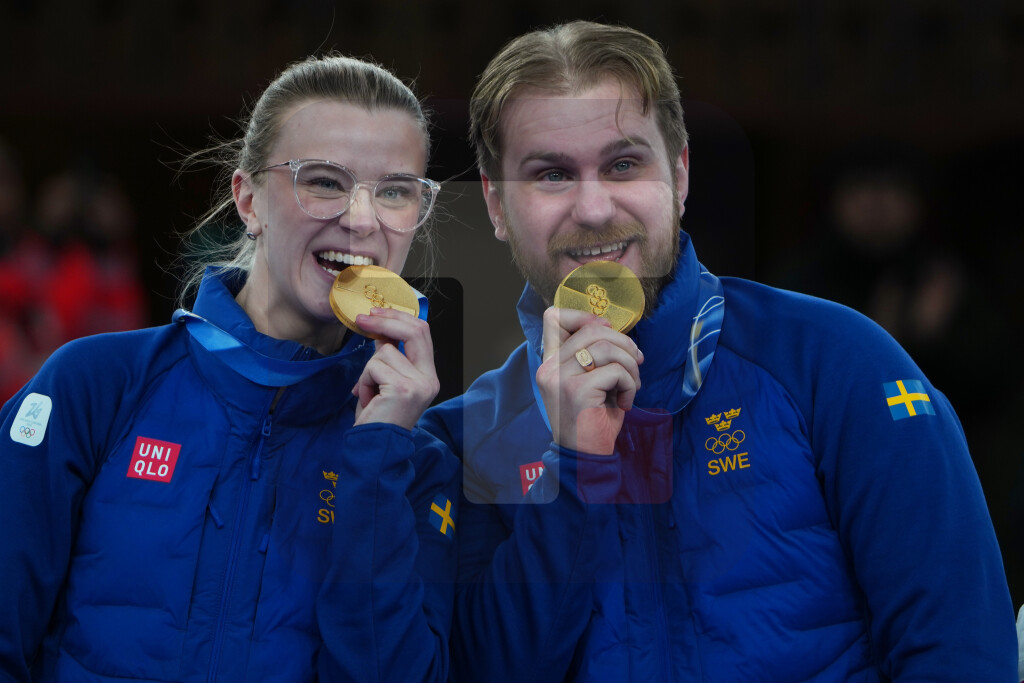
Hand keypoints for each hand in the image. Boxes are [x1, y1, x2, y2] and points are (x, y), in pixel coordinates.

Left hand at [349, 308, 439, 429]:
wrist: (375, 447)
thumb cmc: (379, 417)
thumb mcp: (386, 380)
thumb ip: (390, 356)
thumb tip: (380, 328)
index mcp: (429, 376)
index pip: (422, 333)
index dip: (399, 318)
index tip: (376, 313)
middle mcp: (430, 380)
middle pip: (414, 331)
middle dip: (385, 321)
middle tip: (362, 319)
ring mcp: (419, 384)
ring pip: (384, 353)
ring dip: (368, 371)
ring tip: (369, 393)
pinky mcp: (403, 389)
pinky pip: (374, 367)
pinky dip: (364, 382)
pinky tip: (368, 399)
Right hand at [535, 306, 642, 454]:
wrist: (584, 460)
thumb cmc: (592, 421)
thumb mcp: (589, 381)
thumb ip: (591, 355)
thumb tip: (611, 328)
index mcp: (549, 363)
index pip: (554, 317)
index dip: (585, 317)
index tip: (608, 333)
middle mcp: (549, 368)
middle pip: (592, 329)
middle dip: (623, 344)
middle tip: (636, 363)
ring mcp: (560, 378)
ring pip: (606, 347)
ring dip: (630, 365)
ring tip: (632, 386)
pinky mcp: (576, 391)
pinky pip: (615, 371)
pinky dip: (630, 384)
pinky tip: (625, 402)